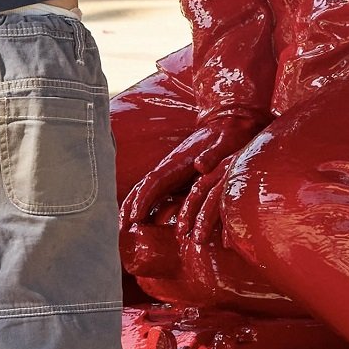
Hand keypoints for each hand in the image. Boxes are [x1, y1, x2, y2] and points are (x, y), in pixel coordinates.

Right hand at [121, 107, 261, 234]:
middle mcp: (170, 166)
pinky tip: (142, 219)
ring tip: (123, 226)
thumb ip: (212, 154)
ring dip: (134, 206)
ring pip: (147, 189)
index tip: (134, 216)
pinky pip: (157, 192)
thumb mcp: (226, 142)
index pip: (155, 181)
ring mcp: (172, 170)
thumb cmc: (229, 134)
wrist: (229, 121)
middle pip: (144, 186)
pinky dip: (146, 204)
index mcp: (179, 160)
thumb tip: (199, 165)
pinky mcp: (178, 175)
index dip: (143, 199)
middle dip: (131, 205)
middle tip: (119, 227)